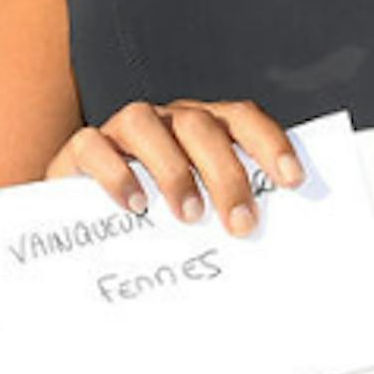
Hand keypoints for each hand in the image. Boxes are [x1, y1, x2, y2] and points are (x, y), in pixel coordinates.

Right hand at [47, 99, 303, 234]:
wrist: (80, 222)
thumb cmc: (154, 220)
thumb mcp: (197, 215)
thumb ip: (226, 218)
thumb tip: (275, 254)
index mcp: (202, 130)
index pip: (241, 118)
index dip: (269, 143)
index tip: (293, 181)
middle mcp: (165, 121)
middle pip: (199, 125)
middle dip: (225, 174)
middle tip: (241, 225)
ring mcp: (120, 131)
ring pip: (144, 123)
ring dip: (173, 169)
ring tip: (190, 216)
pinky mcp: (79, 149)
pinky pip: (93, 145)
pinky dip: (115, 173)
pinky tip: (134, 205)